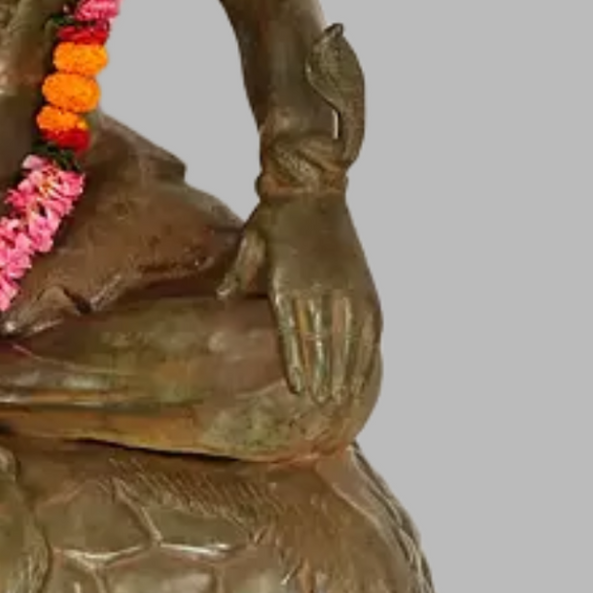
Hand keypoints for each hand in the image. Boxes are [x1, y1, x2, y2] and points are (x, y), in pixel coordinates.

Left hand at [230, 192, 380, 407]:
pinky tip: (367, 367)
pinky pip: (370, 321)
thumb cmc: (275, 217)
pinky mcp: (362, 280)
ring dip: (348, 369)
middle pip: (324, 342)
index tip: (299, 390)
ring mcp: (346, 285)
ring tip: (345, 396)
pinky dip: (369, 347)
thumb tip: (223, 299)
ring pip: (350, 337)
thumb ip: (239, 274)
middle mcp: (320, 287)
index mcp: (288, 282)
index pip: (294, 333)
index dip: (298, 364)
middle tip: (323, 404)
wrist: (310, 187)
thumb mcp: (249, 243)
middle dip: (323, 376)